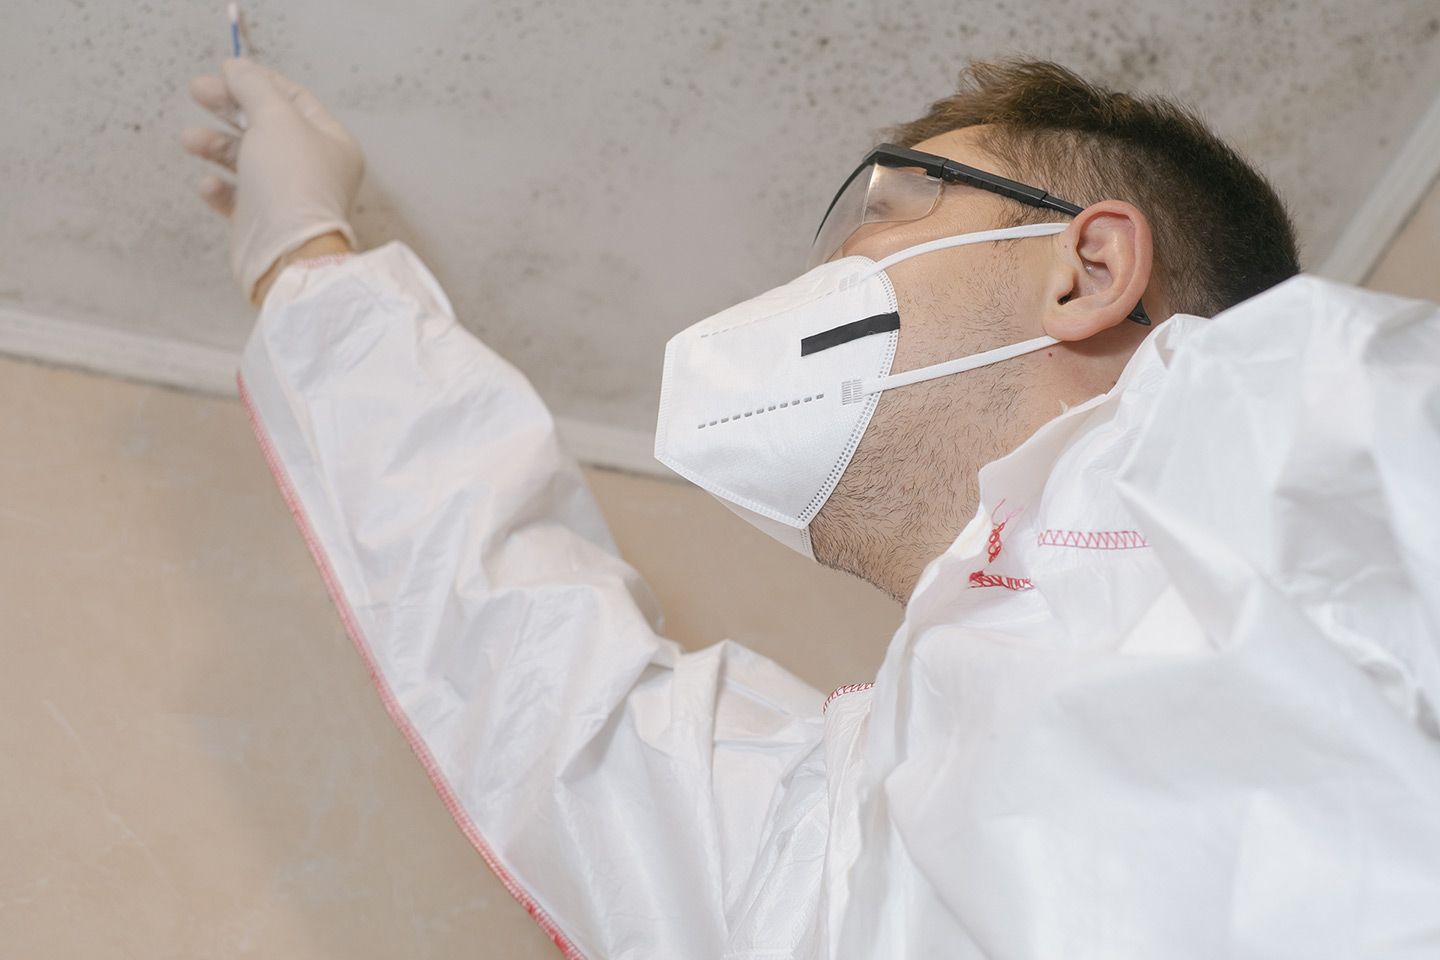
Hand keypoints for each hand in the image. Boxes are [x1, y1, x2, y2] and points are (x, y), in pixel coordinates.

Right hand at [181, 58, 363, 302]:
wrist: (286, 251)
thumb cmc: (292, 184)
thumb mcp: (275, 118)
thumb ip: (254, 87)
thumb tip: (238, 68)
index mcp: (332, 142)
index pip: (294, 99)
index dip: (259, 81)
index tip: (226, 72)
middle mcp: (314, 169)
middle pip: (266, 125)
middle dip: (230, 107)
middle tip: (198, 91)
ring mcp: (288, 195)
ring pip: (247, 159)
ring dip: (216, 145)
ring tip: (190, 139)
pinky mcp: (264, 221)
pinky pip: (237, 197)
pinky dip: (219, 187)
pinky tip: (208, 184)